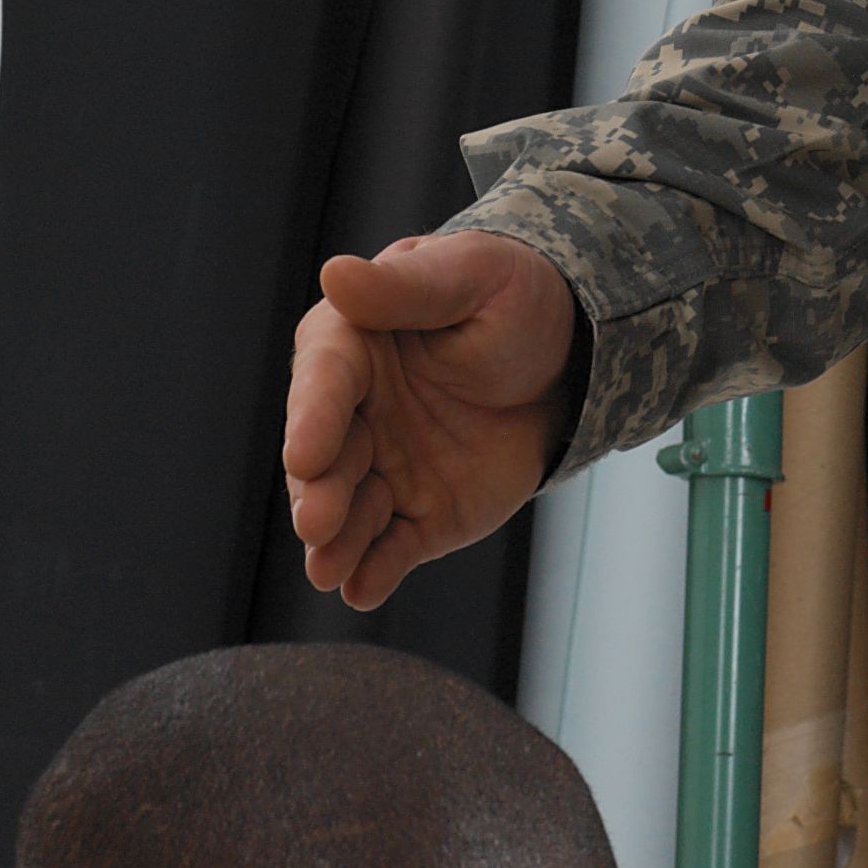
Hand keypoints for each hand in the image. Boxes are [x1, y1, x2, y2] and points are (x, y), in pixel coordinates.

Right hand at [283, 232, 578, 610]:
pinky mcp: (420, 512)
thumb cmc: (507, 298)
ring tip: (327, 571)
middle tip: (315, 522)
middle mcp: (354, 415)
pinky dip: (376, 571)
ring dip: (337, 542)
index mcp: (351, 346)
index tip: (304, 455)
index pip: (325, 383)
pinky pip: (393, 547)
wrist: (563, 355)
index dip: (314, 419)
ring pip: (351, 511)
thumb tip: (337, 275)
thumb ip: (408, 287)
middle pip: (328, 458)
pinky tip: (363, 591)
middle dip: (319, 492)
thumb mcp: (470, 277)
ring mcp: (384, 468)